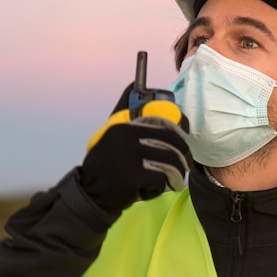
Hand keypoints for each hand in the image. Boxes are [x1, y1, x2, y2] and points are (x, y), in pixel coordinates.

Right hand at [80, 84, 191, 212]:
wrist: (90, 194)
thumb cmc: (106, 164)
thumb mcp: (111, 133)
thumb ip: (124, 111)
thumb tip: (133, 83)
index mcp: (123, 124)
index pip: (162, 122)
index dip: (180, 131)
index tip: (184, 140)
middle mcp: (125, 136)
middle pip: (170, 142)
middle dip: (183, 155)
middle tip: (186, 165)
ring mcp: (128, 155)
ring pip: (169, 161)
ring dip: (176, 173)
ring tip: (176, 180)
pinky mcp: (132, 176)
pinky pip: (160, 178)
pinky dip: (161, 186)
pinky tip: (153, 189)